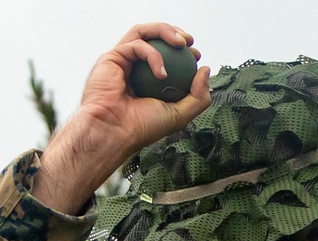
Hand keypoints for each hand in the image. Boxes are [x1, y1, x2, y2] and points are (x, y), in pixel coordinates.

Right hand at [34, 22, 210, 213]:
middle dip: (174, 33)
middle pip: (154, 38)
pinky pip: (136, 46)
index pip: (166, 55)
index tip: (197, 57)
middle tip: (189, 41)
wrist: (115, 132)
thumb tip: (205, 69)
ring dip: (165, 31)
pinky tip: (162, 73)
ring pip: (143, 32)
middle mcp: (134, 66)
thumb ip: (198, 96)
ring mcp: (122, 60)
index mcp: (147, 79)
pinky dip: (153, 56)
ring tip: (182, 42)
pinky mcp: (111, 57)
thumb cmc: (144, 127)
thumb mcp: (180, 114)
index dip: (183, 51)